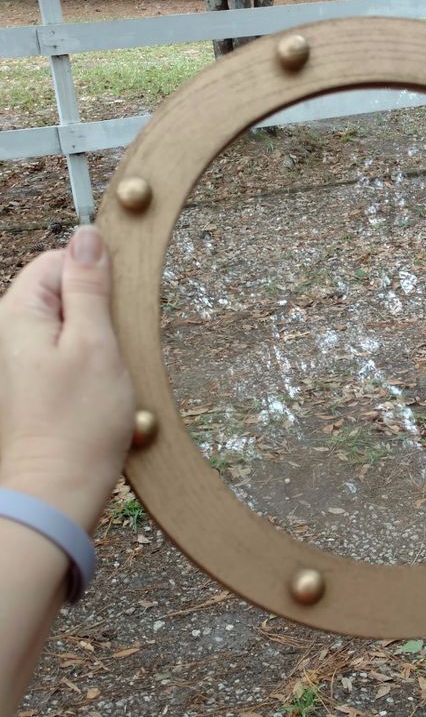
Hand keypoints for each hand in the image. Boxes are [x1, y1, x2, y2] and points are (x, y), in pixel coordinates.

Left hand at [0, 227, 134, 530]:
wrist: (60, 487)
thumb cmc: (80, 420)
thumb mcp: (95, 342)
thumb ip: (88, 286)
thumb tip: (87, 237)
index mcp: (18, 314)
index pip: (57, 261)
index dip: (93, 276)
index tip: (115, 304)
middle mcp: (9, 331)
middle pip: (62, 291)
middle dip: (97, 310)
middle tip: (111, 347)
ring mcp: (19, 358)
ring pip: (68, 322)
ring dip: (97, 338)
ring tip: (105, 372)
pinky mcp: (32, 381)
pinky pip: (66, 350)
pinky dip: (89, 360)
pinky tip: (97, 387)